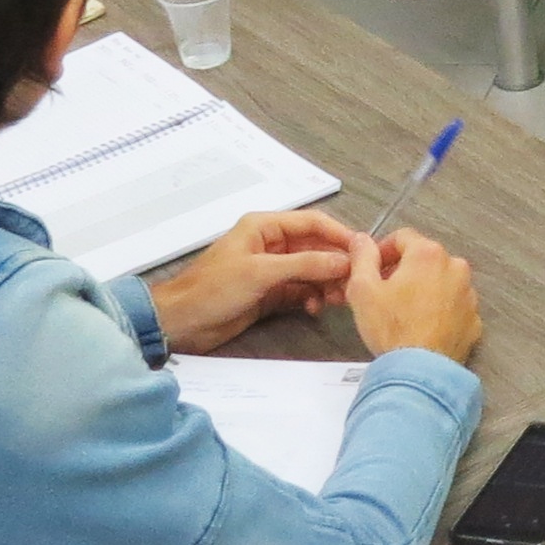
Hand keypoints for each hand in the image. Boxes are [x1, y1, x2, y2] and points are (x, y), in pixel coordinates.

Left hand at [151, 208, 366, 355]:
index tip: (363, 251)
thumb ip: (305, 264)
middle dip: (335, 263)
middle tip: (355, 282)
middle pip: (316, 247)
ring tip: (338, 299)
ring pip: (311, 270)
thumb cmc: (213, 289)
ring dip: (327, 282)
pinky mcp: (270, 293)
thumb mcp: (261, 272)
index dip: (339, 235)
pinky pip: (301, 290)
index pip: (313, 222)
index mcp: (265, 227)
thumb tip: (343, 261)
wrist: (181, 322)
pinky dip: (312, 298)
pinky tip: (316, 309)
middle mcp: (271, 244)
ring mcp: (271, 270)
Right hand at [340, 226, 481, 364]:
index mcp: (428, 255)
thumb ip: (362, 257)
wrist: (420, 372)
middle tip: (384, 291)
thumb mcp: (363, 289)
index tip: (372, 268)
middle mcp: (455, 268)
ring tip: (404, 311)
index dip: (383, 250)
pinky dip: (439, 309)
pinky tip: (422, 325)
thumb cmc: (391, 329)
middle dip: (404, 269)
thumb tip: (361, 239)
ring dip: (423, 288)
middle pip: (424, 258)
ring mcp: (468, 294)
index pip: (403, 237)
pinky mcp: (474, 319)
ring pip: (441, 281)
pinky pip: (453, 305)